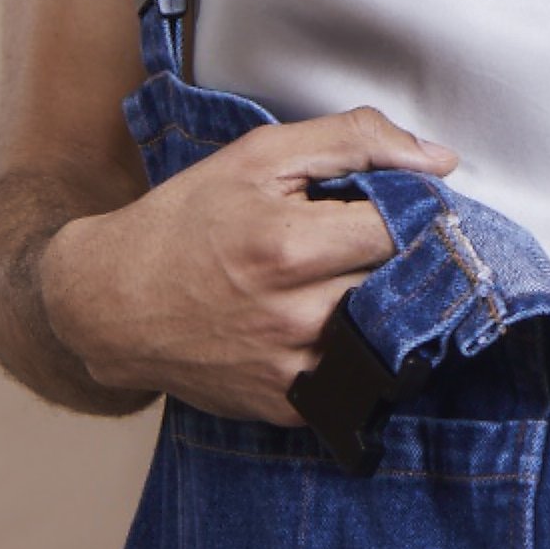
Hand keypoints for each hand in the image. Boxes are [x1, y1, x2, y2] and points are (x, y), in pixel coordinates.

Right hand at [39, 105, 459, 419]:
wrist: (111, 301)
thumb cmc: (187, 219)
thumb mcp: (261, 155)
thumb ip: (355, 141)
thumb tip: (438, 161)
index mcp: (290, 246)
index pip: (405, 227)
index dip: (417, 209)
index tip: (405, 203)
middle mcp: (295, 315)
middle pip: (405, 284)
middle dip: (406, 257)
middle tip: (380, 239)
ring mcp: (292, 368)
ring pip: (390, 334)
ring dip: (389, 303)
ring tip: (355, 277)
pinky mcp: (288, 406)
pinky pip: (360, 379)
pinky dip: (360, 347)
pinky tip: (333, 317)